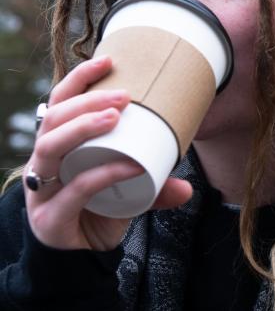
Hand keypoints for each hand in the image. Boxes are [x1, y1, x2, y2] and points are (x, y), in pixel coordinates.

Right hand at [24, 56, 193, 250]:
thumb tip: (187, 187)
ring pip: (51, 148)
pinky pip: (76, 189)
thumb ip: (154, 189)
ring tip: (116, 115)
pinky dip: (104, 174)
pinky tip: (129, 166)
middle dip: (86, 101)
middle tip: (124, 94)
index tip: (108, 60)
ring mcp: (41, 192)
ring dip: (84, 127)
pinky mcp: (50, 218)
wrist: (77, 261)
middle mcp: (42, 166)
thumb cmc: (97, 214)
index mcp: (57, 150)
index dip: (78, 80)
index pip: (58, 105)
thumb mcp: (128, 195)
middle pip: (52, 121)